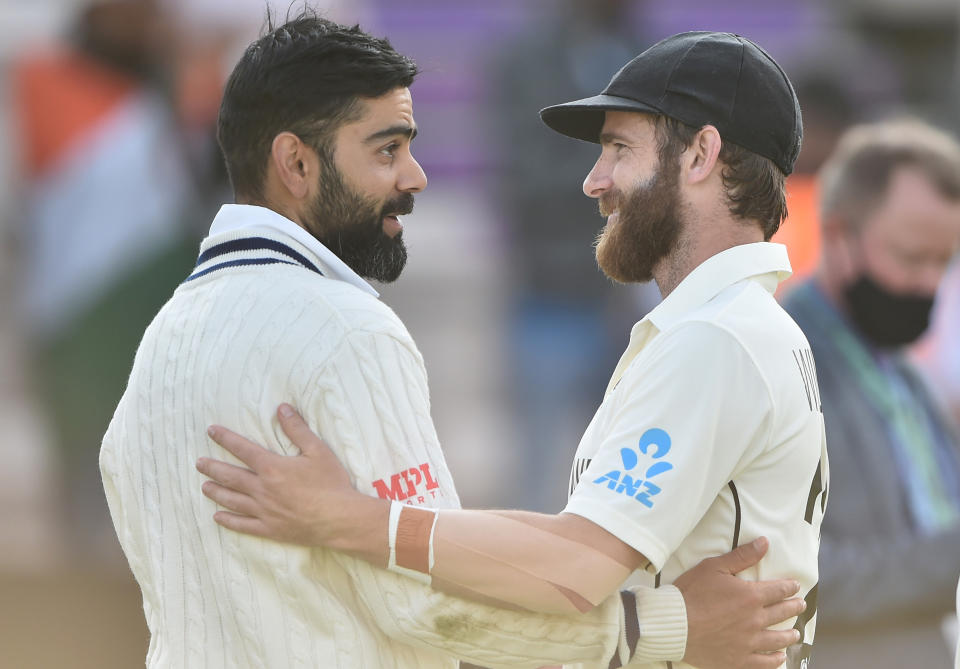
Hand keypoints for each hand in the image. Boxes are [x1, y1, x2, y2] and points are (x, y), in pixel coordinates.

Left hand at [196, 404, 379, 551]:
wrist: (339, 519)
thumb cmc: (331, 483)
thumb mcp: (318, 450)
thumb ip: (297, 429)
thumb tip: (282, 408)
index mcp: (272, 467)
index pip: (243, 449)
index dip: (225, 438)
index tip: (211, 431)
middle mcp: (262, 489)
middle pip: (231, 475)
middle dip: (213, 467)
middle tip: (199, 463)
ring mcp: (263, 511)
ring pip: (232, 500)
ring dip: (216, 492)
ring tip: (204, 487)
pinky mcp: (269, 529)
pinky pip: (243, 524)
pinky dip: (228, 520)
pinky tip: (218, 517)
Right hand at [674, 537, 804, 668]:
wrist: (674, 624)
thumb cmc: (691, 593)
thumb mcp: (714, 567)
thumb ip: (742, 556)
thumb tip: (764, 543)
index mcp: (751, 596)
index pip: (778, 590)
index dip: (789, 587)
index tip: (795, 586)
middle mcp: (755, 620)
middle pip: (781, 613)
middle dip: (793, 607)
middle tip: (801, 605)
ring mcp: (749, 642)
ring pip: (777, 639)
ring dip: (789, 635)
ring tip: (796, 633)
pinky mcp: (739, 659)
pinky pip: (764, 662)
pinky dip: (775, 660)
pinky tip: (780, 657)